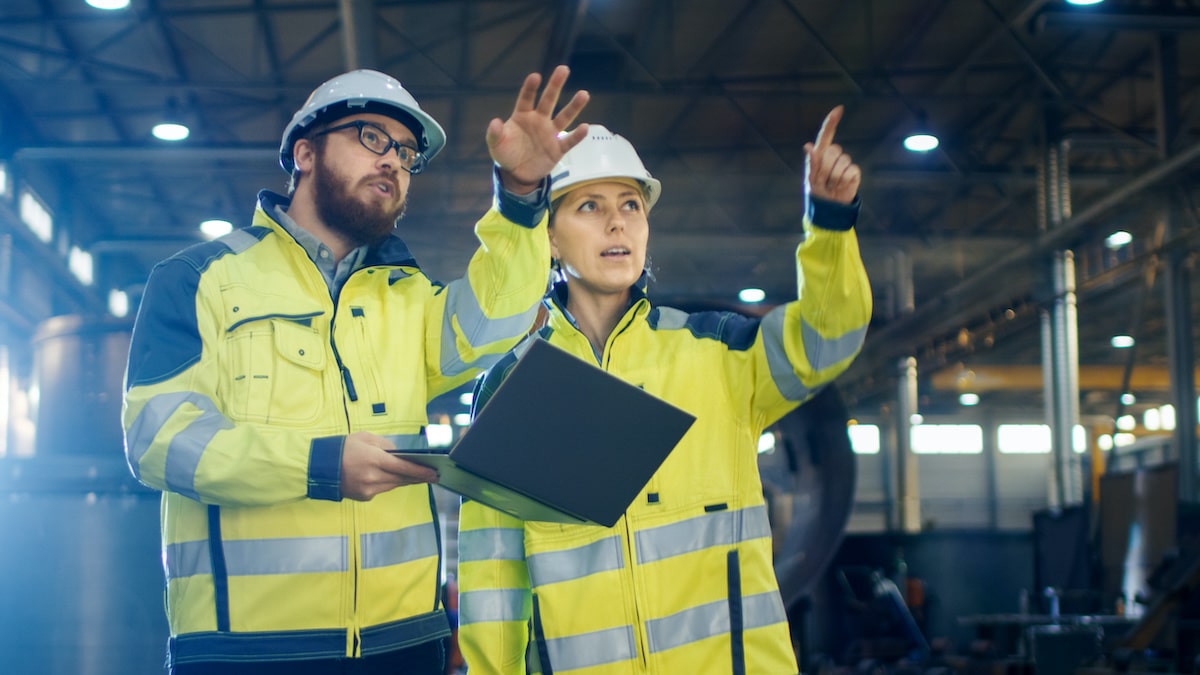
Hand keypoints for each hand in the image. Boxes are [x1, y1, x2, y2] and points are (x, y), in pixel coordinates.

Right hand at [340, 431, 437, 501]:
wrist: (321, 467)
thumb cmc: (344, 448)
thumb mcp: (365, 438)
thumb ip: (385, 445)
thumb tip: (401, 454)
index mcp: (374, 459)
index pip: (404, 467)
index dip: (420, 471)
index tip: (433, 473)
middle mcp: (372, 477)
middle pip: (402, 479)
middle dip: (418, 477)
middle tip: (433, 476)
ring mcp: (368, 489)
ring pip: (394, 485)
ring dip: (405, 480)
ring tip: (418, 476)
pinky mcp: (364, 497)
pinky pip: (382, 490)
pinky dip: (388, 483)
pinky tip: (393, 478)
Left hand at [487, 65, 590, 193]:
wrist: (517, 174)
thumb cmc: (506, 154)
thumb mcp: (496, 145)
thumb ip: (495, 134)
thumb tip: (495, 122)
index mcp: (522, 116)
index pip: (526, 98)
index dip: (530, 88)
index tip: (535, 77)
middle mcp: (538, 120)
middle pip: (548, 100)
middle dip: (555, 85)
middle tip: (563, 69)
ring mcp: (550, 133)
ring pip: (564, 117)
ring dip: (574, 106)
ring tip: (584, 94)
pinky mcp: (557, 149)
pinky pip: (569, 140)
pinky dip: (577, 136)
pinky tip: (585, 127)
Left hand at [804, 105, 860, 204]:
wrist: (830, 210)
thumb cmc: (817, 194)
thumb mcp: (810, 180)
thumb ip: (811, 163)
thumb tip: (808, 146)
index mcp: (820, 155)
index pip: (826, 135)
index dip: (832, 122)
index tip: (839, 109)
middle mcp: (833, 156)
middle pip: (833, 150)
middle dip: (826, 167)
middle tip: (823, 180)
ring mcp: (845, 163)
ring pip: (842, 162)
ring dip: (834, 177)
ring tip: (831, 186)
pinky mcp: (854, 172)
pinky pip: (850, 171)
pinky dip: (843, 181)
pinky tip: (840, 187)